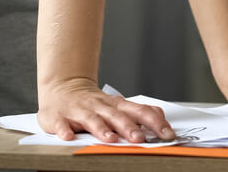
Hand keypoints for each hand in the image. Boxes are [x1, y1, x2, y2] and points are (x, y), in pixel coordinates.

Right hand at [38, 77, 176, 143]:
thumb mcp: (118, 105)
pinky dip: (64, 130)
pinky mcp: (59, 117)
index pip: (140, 111)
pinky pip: (61, 124)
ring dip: (101, 129)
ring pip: (92, 119)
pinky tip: (69, 137)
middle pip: (117, 116)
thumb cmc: (94, 103)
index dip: (155, 123)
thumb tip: (162, 119)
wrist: (63, 88)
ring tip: (110, 139)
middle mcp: (100, 107)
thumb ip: (138, 112)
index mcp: (117, 105)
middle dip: (129, 127)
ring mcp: (79, 111)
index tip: (168, 134)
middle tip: (140, 139)